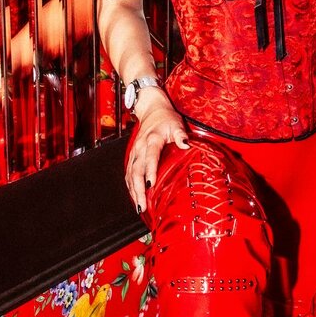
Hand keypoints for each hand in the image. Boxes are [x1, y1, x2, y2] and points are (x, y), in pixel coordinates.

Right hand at [125, 90, 188, 214]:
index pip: (150, 157)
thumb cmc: (166, 118)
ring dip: (133, 191)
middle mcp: (140, 147)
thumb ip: (181, 135)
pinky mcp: (132, 156)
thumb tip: (186, 144)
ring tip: (139, 207)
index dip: (149, 171)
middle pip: (136, 171)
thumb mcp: (176, 124)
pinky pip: (128, 174)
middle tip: (143, 205)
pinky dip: (130, 187)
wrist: (151, 109)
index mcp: (152, 139)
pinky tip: (135, 197)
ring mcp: (135, 152)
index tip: (150, 185)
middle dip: (138, 189)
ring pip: (130, 174)